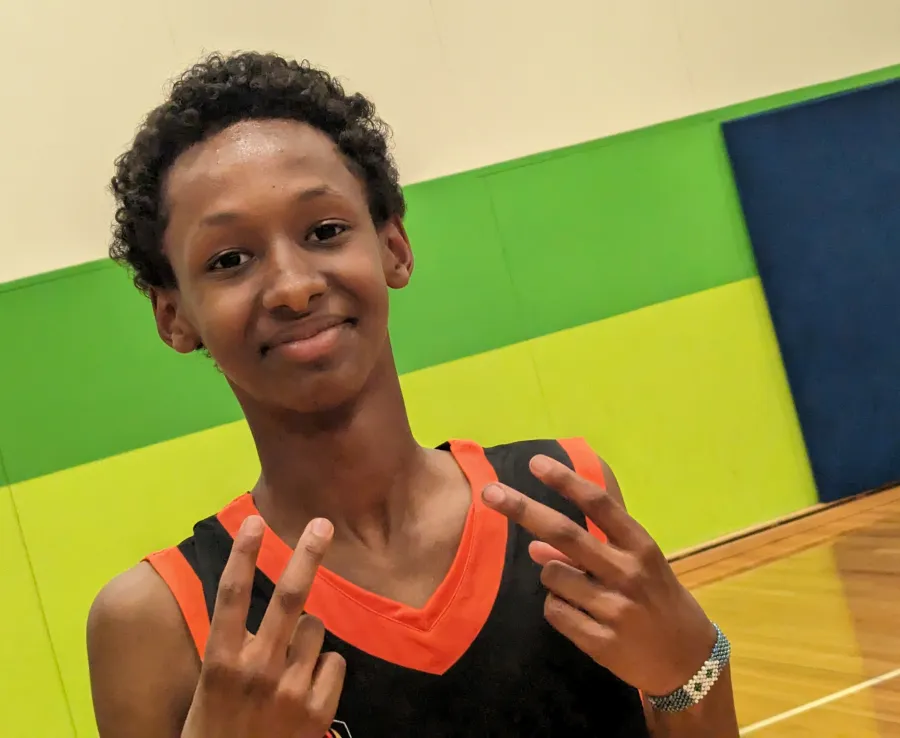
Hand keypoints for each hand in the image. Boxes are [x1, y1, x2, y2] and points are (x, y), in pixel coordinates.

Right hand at [182, 515, 345, 737]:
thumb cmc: (216, 731)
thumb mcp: (209, 689)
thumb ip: (231, 649)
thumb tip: (250, 606)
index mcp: (220, 662)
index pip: (230, 597)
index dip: (243, 555)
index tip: (253, 521)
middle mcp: (256, 670)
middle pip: (288, 599)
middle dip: (307, 556)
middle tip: (322, 524)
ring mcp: (290, 690)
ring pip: (316, 630)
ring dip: (309, 637)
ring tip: (290, 667)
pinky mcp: (317, 710)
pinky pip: (334, 663)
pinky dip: (324, 669)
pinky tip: (306, 692)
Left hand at [481, 455, 714, 697]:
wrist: (688, 660)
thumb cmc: (657, 599)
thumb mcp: (637, 564)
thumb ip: (593, 548)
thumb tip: (535, 544)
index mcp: (640, 547)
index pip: (599, 505)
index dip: (565, 481)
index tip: (535, 463)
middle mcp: (628, 573)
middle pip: (565, 534)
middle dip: (523, 509)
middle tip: (489, 491)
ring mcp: (614, 609)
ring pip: (552, 575)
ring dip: (551, 575)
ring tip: (578, 589)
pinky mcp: (601, 642)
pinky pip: (554, 611)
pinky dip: (556, 607)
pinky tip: (580, 616)